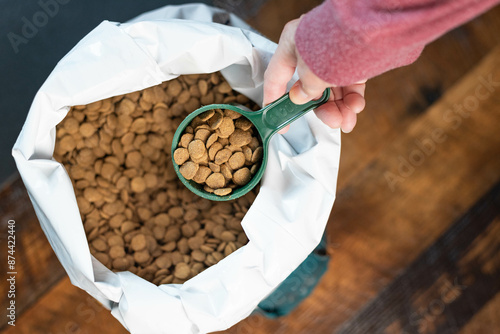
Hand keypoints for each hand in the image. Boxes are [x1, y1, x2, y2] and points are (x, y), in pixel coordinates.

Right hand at [263, 18, 365, 132]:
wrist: (373, 23)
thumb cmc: (336, 39)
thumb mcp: (311, 71)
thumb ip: (304, 88)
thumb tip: (300, 98)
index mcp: (292, 44)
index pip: (276, 77)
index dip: (274, 102)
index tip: (280, 124)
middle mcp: (310, 48)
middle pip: (310, 88)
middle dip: (323, 109)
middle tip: (331, 121)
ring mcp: (332, 53)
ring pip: (332, 88)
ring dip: (339, 108)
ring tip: (347, 121)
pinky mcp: (353, 58)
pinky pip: (349, 83)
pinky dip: (352, 98)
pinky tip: (356, 107)